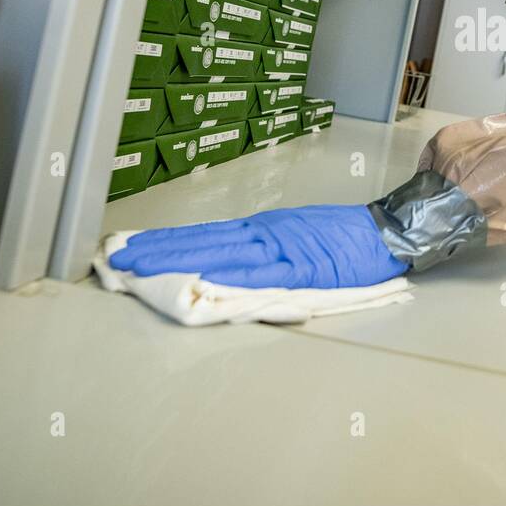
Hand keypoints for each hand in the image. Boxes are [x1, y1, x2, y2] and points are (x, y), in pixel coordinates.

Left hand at [108, 205, 409, 288]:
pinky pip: (260, 273)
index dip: (167, 241)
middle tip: (120, 257)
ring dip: (179, 259)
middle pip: (202, 241)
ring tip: (142, 265)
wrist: (385, 233)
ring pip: (219, 253)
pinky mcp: (301, 268)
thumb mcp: (294, 237)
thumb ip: (260, 252)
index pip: (204, 234)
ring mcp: (280, 249)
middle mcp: (263, 233)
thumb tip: (219, 266)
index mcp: (261, 228)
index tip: (134, 246)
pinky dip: (231, 274)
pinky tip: (204, 276)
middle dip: (159, 250)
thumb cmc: (343, 239)